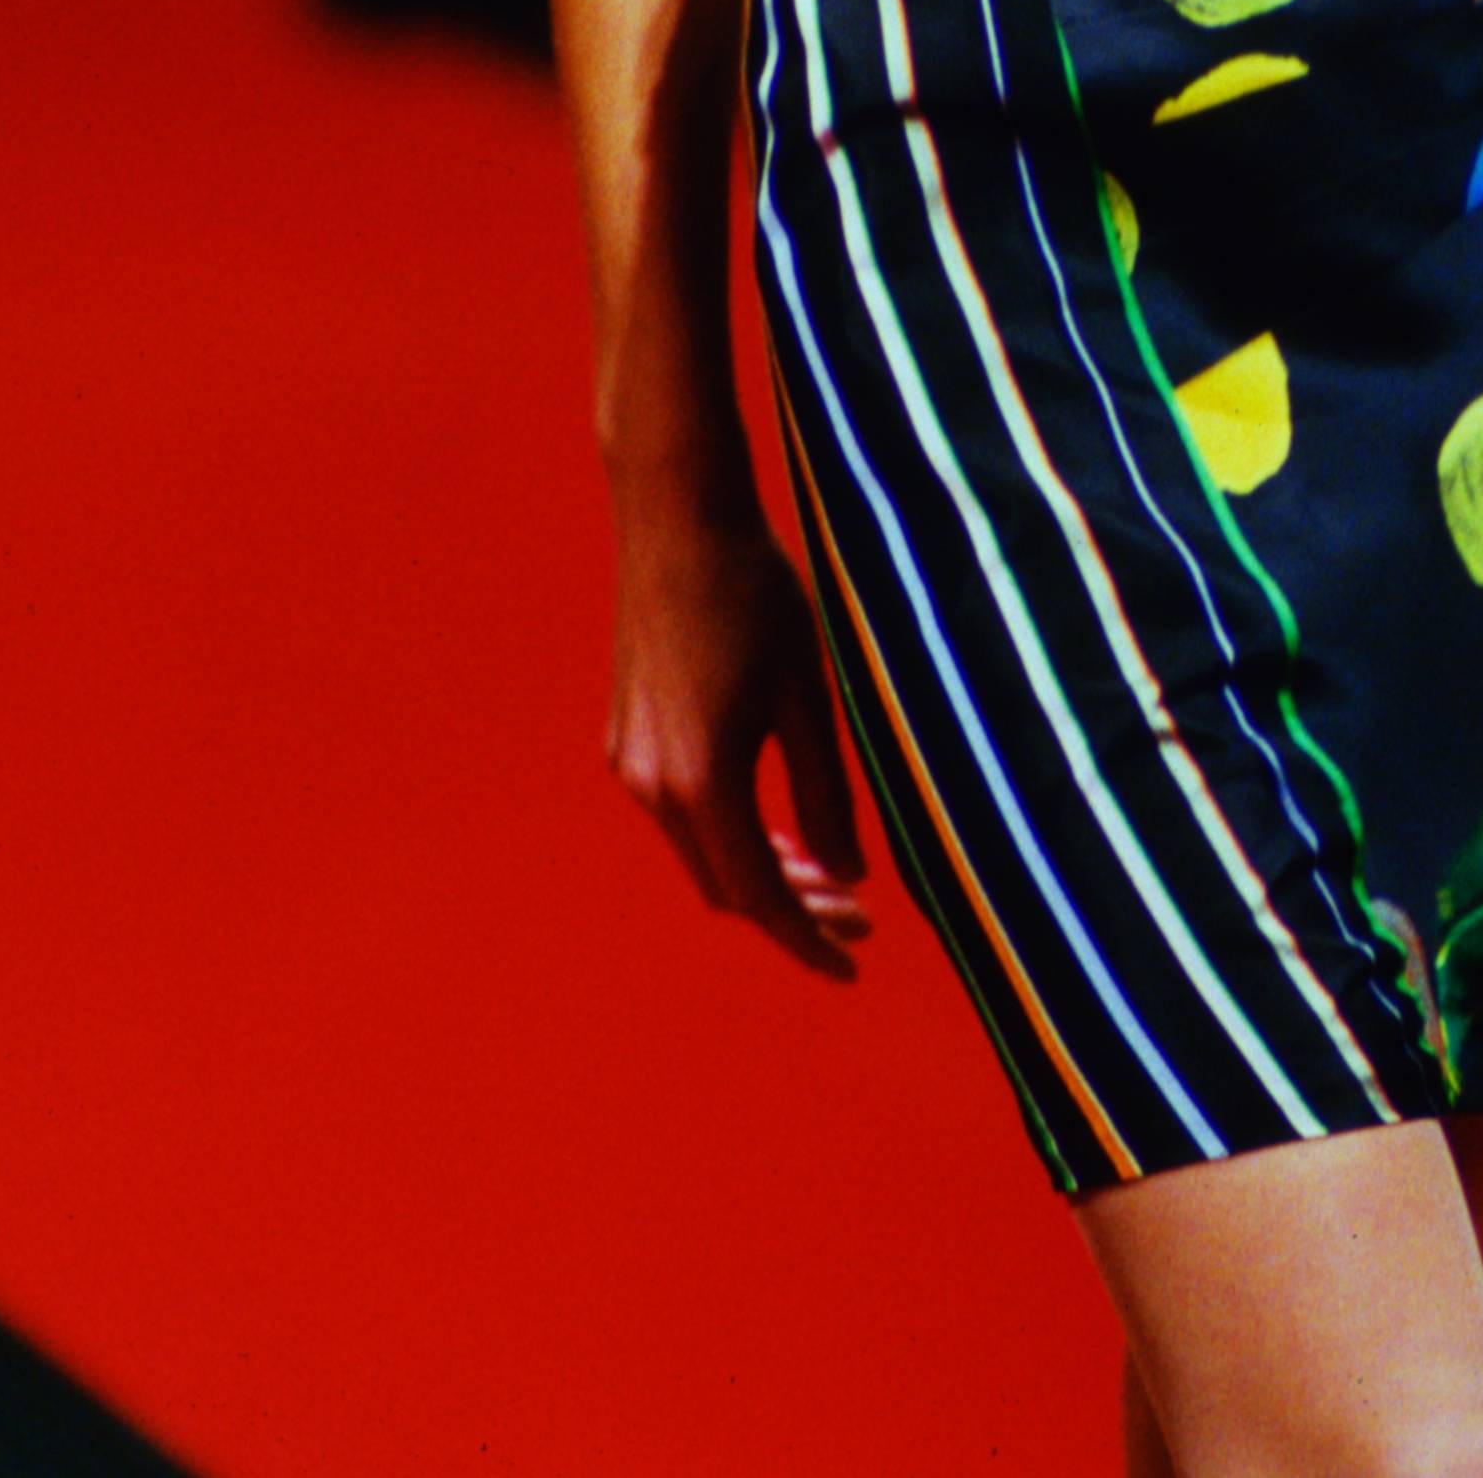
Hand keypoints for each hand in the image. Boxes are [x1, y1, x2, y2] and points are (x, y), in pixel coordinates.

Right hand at [606, 501, 869, 979]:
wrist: (676, 518)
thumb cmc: (754, 594)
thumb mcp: (808, 695)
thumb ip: (827, 793)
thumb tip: (848, 874)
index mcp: (702, 781)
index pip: (761, 897)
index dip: (807, 939)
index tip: (851, 963)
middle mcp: (652, 786)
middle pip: (726, 886)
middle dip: (792, 908)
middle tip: (858, 911)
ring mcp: (630, 763)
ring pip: (702, 852)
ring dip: (761, 872)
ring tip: (827, 870)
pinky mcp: (625, 738)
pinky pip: (680, 814)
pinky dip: (730, 834)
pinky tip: (776, 821)